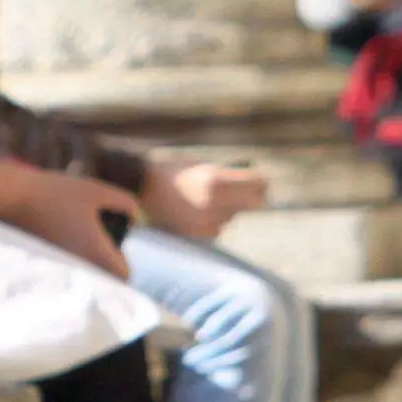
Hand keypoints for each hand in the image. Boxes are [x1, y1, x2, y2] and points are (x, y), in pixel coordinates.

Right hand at [0, 156, 142, 278]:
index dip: (124, 262)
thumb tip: (136, 218)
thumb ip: (124, 203)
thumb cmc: (57, 193)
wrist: (13, 200)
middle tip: (97, 240)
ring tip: (78, 237)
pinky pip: (69, 272)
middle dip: (105, 263)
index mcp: (98, 253)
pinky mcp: (49, 267)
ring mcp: (65, 271)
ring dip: (88, 262)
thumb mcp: (97, 190)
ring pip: (86, 277)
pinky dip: (70, 261)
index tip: (116, 246)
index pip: (124, 276)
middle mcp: (83, 268)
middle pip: (105, 280)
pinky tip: (60, 237)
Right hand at [140, 156, 267, 239]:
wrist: (140, 187)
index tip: (259, 182)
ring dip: (225, 210)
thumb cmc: (172, 171)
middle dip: (247, 197)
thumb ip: (229, 177)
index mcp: (217, 181)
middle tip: (241, 191)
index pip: (259, 184)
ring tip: (202, 199)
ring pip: (231, 217)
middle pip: (251, 203)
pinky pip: (215, 228)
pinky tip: (192, 211)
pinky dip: (210, 221)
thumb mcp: (203, 166)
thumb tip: (259, 187)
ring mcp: (205, 222)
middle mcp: (214, 203)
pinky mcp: (196, 235)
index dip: (260, 182)